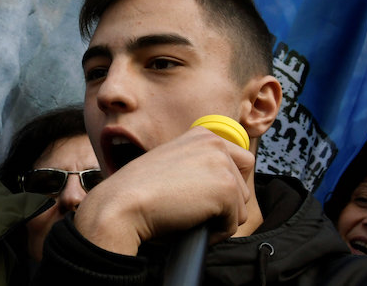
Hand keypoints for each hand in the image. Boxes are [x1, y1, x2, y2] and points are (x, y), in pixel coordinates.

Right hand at [73, 127, 253, 254]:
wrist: (123, 203)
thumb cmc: (140, 192)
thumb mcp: (174, 166)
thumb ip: (198, 166)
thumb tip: (221, 187)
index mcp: (202, 134)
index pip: (240, 163)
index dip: (224, 186)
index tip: (201, 196)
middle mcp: (215, 142)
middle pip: (243, 186)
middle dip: (224, 204)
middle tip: (192, 208)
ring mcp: (222, 163)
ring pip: (240, 207)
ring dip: (218, 219)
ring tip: (187, 214)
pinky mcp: (226, 188)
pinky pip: (233, 224)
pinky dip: (214, 233)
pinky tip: (190, 223)